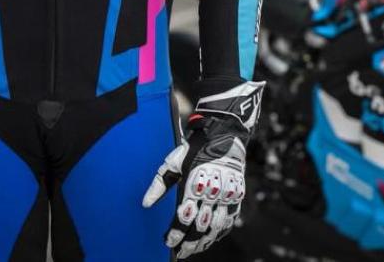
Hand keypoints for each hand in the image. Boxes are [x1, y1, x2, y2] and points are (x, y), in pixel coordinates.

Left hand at [142, 81, 262, 258]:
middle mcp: (212, 191)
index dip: (175, 233)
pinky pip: (230, 219)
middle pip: (200, 226)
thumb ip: (159, 184)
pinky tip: (212, 238)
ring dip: (205, 241)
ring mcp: (227, 194)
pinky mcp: (237, 194)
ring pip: (216, 226)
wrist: (225, 134)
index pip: (183, 217)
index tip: (168, 242)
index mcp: (194, 184)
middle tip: (181, 252)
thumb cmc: (195, 148)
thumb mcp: (173, 161)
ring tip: (195, 249)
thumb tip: (145, 204)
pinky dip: (221, 232)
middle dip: (189, 242)